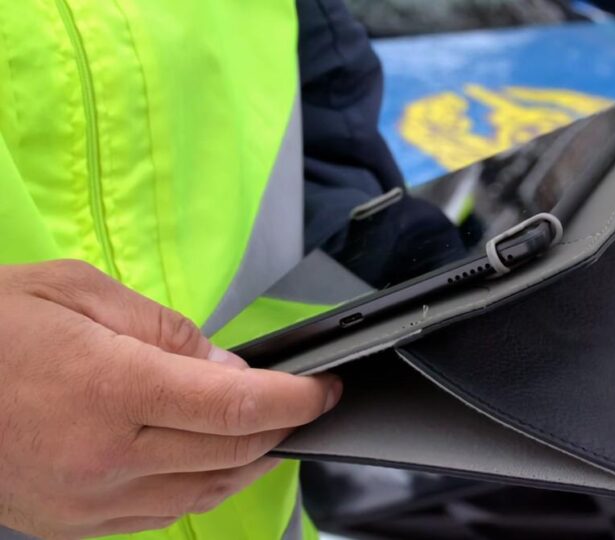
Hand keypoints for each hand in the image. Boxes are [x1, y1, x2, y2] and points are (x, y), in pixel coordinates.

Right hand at [0, 260, 341, 538]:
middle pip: (231, 454)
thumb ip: (165, 330)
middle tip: (300, 403)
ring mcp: (88, 500)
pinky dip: (200, 491)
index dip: (295, 400)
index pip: (237, 407)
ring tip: (267, 433)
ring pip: (203, 495)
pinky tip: (208, 465)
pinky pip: (160, 516)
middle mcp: (105, 455)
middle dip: (280, 428)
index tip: (323, 391)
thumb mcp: (76, 293)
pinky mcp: (72, 524)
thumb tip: (225, 363)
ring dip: (248, 465)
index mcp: (111, 388)